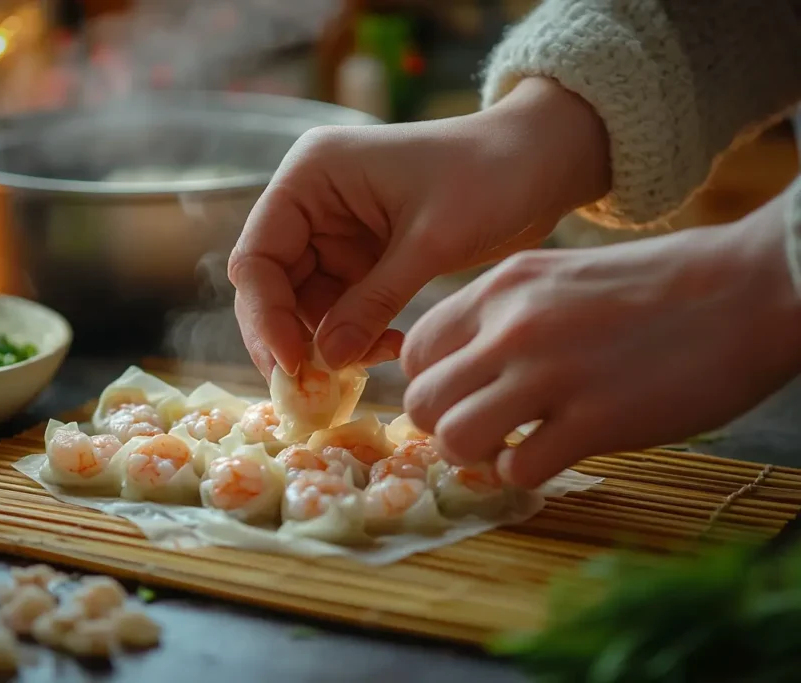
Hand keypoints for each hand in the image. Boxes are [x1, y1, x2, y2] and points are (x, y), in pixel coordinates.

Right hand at [228, 77, 610, 378]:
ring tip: (373, 361)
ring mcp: (335, 232)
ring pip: (303, 304)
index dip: (266, 315)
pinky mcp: (362, 258)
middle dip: (290, 337)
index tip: (293, 365)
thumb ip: (373, 301)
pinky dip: (355, 335)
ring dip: (328, 342)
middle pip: (271, 285)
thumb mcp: (430, 240)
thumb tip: (326, 362)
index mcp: (311, 177)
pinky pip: (339, 308)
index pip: (258, 255)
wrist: (538, 164)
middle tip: (311, 388)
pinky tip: (391, 345)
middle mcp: (311, 203)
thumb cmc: (488, 177)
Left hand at [401, 190, 800, 487]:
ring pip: (453, 437)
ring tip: (508, 447)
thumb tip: (465, 367)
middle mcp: (512, 327)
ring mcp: (551, 373)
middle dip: (440, 426)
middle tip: (480, 429)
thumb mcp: (559, 278)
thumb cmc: (657, 286)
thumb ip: (504, 317)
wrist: (748, 287)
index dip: (428, 383)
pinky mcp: (595, 420)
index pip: (414, 349)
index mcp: (501, 287)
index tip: (459, 395)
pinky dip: (523, 473)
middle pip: (421, 399)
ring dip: (474, 456)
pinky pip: (517, 469)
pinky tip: (550, 455)